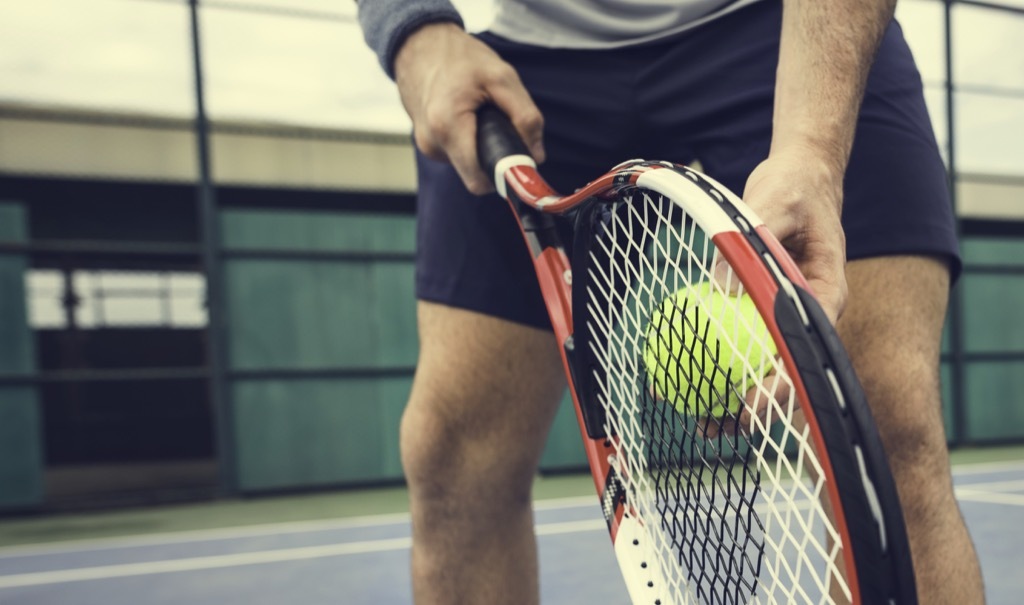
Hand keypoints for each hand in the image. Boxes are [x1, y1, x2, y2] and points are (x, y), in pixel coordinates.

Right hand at [393, 23, 544, 194]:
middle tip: (502, 127)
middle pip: (475, 173)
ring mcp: (427, 145)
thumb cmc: (460, 58)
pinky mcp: (427, 142)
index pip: (478, 180)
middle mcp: (432, 143)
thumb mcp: (502, 78)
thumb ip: (525, 117)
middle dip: (494, 156)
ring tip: (481, 114)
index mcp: (447, 127)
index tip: (517, 163)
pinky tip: (467, 115)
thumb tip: (536, 155)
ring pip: (467, 163)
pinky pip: (457, 153)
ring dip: (481, 145)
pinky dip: (469, 139)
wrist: (420, 45)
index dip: (502, 177)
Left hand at [700, 145, 847, 439]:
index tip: (752, 408)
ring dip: (730, 393)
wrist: (798, 176)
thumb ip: (755, 239)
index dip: (782, 385)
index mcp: (825, 293)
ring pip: (759, 362)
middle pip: (782, 369)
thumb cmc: (795, 187)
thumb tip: (724, 287)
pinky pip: (737, 336)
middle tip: (715, 430)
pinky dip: (712, 356)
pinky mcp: (761, 305)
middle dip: (751, 408)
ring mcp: (784, 311)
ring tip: (698, 423)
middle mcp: (806, 311)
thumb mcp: (776, 204)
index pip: (804, 349)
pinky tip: (680, 374)